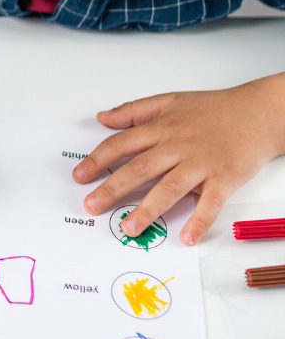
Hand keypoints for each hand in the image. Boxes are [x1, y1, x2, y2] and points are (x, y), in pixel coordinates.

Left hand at [72, 74, 284, 244]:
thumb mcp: (169, 101)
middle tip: (91, 205)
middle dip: (112, 188)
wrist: (258, 112)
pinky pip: (210, 204)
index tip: (80, 175)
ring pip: (169, 188)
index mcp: (162, 128)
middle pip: (139, 168)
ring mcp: (201, 163)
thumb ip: (134, 111)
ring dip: (147, 209)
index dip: (98, 160)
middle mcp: (177, 146)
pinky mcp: (225, 178)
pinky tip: (186, 237)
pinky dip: (198, 221)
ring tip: (129, 227)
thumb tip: (103, 118)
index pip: (121, 144)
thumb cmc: (214, 108)